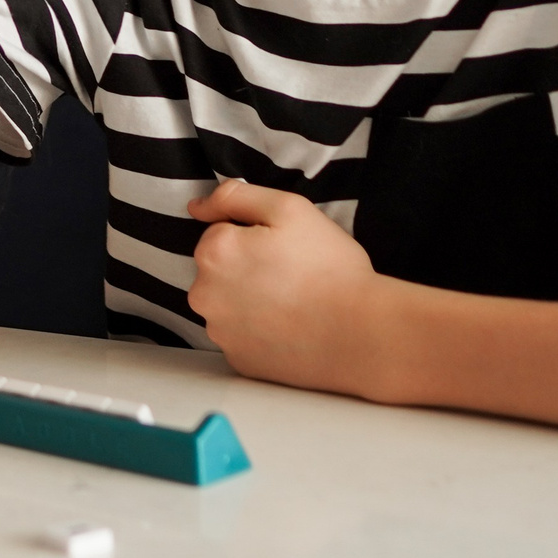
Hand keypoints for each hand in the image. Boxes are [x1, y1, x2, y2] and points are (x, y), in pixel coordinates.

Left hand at [185, 179, 393, 395]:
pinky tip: (289, 328)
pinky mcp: (237, 360)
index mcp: (214, 253)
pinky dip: (258, 331)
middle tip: (291, 275)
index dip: (254, 236)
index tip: (284, 249)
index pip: (220, 232)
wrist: (360, 335)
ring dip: (249, 300)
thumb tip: (196, 207)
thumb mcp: (289, 209)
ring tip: (294, 303)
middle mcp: (205, 295)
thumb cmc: (329, 268)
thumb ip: (236, 197)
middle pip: (219, 270)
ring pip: (228, 304)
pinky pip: (241, 336)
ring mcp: (220, 332)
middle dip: (246, 268)